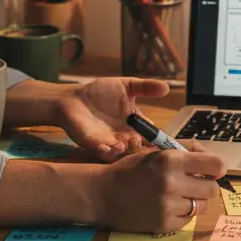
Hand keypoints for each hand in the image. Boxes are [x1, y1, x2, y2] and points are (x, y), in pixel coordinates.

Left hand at [54, 76, 170, 159]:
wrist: (73, 98)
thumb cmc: (100, 92)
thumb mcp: (127, 86)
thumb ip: (146, 87)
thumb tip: (168, 87)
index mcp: (135, 124)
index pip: (151, 135)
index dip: (159, 139)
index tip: (165, 140)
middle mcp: (125, 136)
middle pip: (140, 148)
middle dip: (143, 147)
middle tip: (141, 139)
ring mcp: (110, 143)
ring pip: (124, 154)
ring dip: (127, 151)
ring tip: (127, 143)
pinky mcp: (95, 145)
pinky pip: (104, 154)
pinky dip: (109, 152)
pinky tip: (111, 146)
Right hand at [94, 140, 226, 231]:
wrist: (102, 193)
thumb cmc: (132, 169)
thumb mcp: (157, 151)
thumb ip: (187, 152)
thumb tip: (216, 162)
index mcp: (171, 160)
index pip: (216, 165)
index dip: (217, 168)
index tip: (211, 170)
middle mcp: (172, 183)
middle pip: (212, 188)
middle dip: (206, 184)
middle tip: (193, 183)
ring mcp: (168, 206)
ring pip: (203, 206)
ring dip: (195, 200)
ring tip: (179, 195)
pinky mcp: (165, 225)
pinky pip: (188, 220)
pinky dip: (183, 214)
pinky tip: (168, 206)